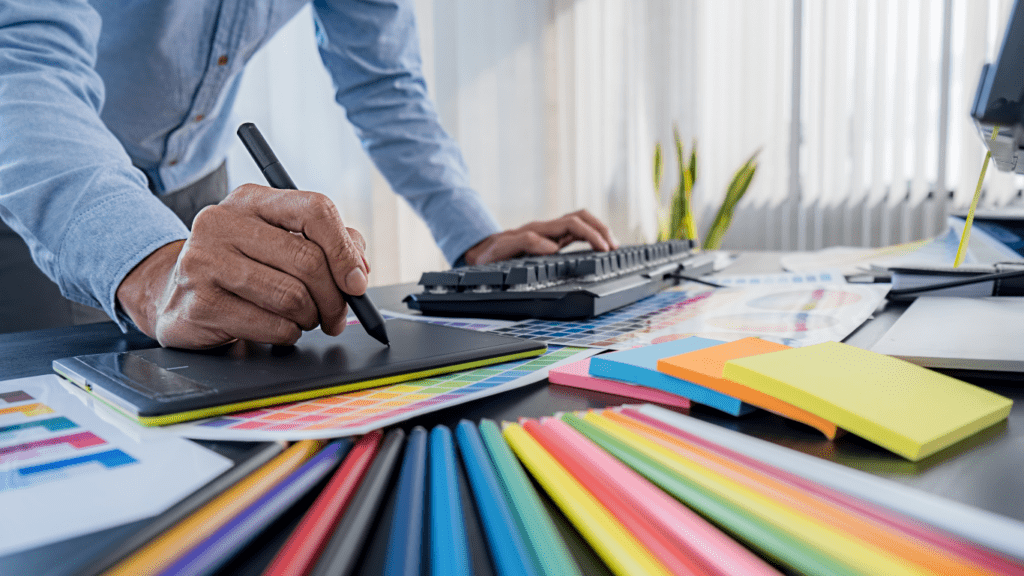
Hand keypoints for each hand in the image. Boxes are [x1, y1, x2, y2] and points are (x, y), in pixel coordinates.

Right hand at [116, 184, 368, 348]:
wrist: (173, 295)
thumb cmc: (242, 267)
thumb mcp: (281, 241)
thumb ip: (329, 244)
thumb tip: (357, 272)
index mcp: (251, 199)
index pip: (315, 209)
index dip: (345, 249)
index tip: (357, 281)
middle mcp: (222, 221)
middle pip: (308, 260)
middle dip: (334, 298)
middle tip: (336, 315)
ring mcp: (204, 261)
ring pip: (292, 297)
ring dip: (310, 317)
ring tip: (302, 318)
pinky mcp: (199, 303)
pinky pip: (272, 326)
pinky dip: (287, 334)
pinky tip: (276, 328)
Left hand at [463, 209, 617, 264]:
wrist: (481, 253)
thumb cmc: (491, 254)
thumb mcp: (502, 250)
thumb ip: (525, 244)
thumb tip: (552, 248)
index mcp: (539, 229)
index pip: (572, 224)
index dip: (589, 234)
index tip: (601, 249)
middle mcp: (547, 228)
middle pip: (581, 217)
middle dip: (600, 229)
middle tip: (614, 246)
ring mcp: (551, 233)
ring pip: (581, 223)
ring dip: (598, 231)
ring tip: (613, 246)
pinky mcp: (552, 241)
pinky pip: (576, 233)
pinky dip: (590, 238)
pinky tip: (599, 248)